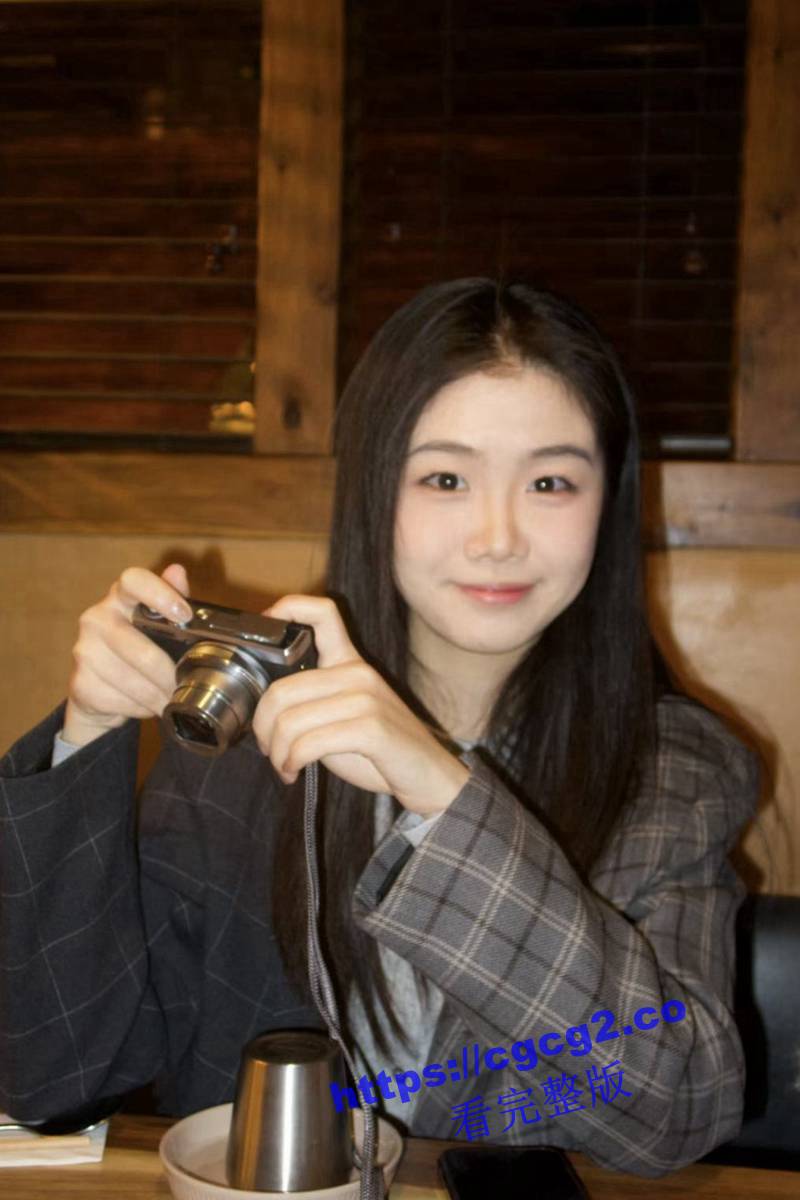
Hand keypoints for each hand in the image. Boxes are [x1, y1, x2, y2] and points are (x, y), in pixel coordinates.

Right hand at [63, 563, 192, 747]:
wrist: (99, 691)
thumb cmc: (137, 648)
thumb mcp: (159, 622)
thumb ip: (173, 598)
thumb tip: (178, 570)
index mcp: (120, 597)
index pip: (133, 580)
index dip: (160, 595)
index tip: (184, 615)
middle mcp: (95, 618)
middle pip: (142, 651)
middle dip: (169, 675)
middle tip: (185, 685)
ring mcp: (84, 651)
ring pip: (135, 681)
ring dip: (159, 696)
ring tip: (170, 698)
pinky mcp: (80, 683)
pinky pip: (123, 701)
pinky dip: (142, 708)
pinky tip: (146, 704)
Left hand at [251, 595, 469, 816]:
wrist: (429, 775)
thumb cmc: (381, 749)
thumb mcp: (346, 714)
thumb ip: (313, 700)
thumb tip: (265, 708)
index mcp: (350, 662)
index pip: (322, 613)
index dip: (287, 609)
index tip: (262, 634)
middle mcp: (358, 673)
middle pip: (282, 689)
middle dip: (262, 727)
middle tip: (267, 748)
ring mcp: (366, 699)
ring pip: (290, 722)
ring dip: (277, 752)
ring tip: (284, 765)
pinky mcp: (371, 729)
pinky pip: (309, 744)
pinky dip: (292, 762)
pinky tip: (294, 771)